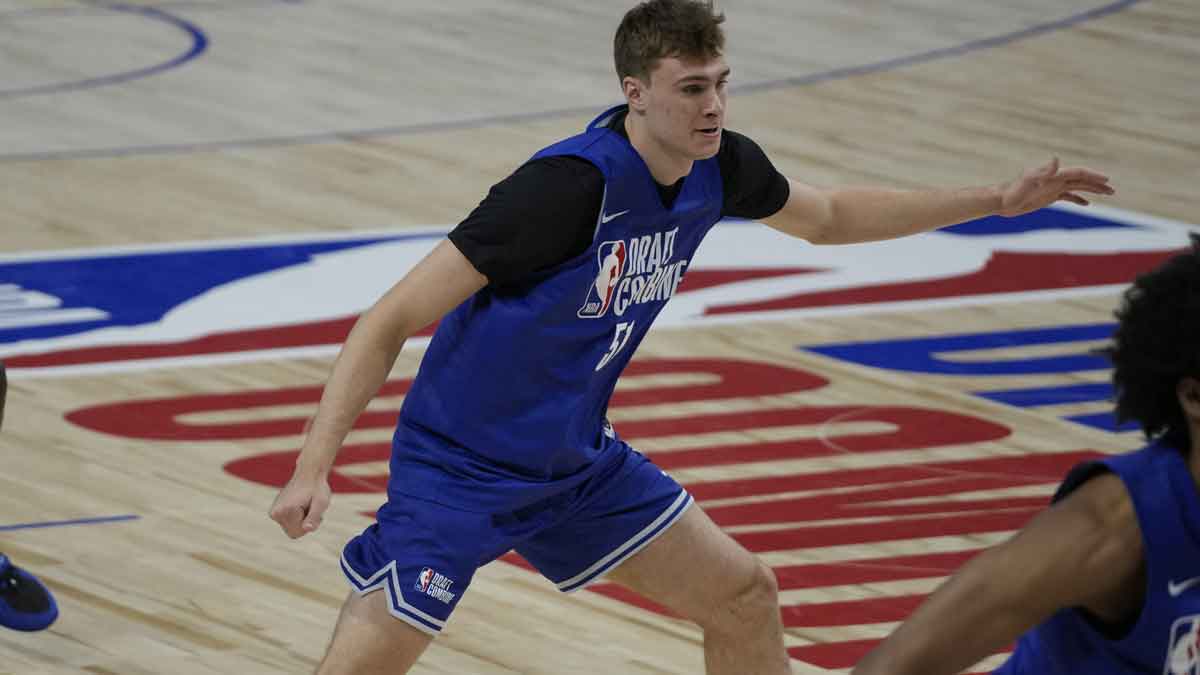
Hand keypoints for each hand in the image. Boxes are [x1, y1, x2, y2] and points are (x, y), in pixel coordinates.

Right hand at [269, 467, 331, 538]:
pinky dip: (297, 518)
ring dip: (302, 521)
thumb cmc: (317, 488)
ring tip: (306, 506)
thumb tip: (307, 529)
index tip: (311, 507)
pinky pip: (289, 524)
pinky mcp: (275, 512)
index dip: (308, 523)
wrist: (310, 474)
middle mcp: (274, 512)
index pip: (298, 532)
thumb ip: (314, 517)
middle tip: (310, 507)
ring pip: (291, 529)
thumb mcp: (321, 503)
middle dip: (305, 523)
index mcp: (284, 510)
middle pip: (293, 533)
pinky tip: (301, 505)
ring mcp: (273, 512)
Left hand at [998, 157, 1113, 216]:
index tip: (1107, 180)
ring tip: (1107, 194)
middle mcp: (1056, 179)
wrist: (1001, 200)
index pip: (1078, 173)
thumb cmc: (1014, 191)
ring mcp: (1053, 188)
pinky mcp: (1048, 197)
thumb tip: (1056, 158)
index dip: (1093, 176)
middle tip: (1113, 190)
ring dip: (1092, 190)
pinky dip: (1078, 199)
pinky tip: (1087, 203)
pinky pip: (1068, 197)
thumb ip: (1044, 171)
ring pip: (1077, 187)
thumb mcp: (1029, 181)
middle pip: (1081, 180)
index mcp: (1054, 175)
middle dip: (1097, 184)